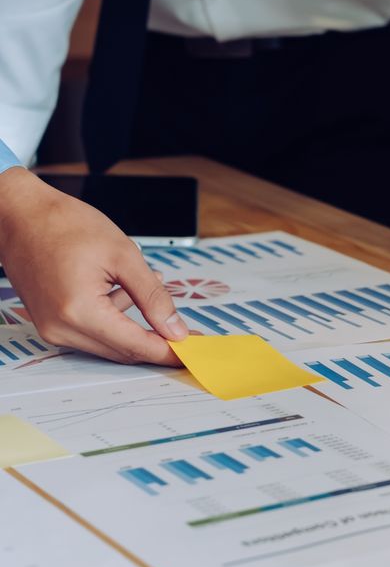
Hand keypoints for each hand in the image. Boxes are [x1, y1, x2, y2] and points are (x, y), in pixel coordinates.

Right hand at [0, 168, 188, 364]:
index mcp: (79, 311)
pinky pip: (92, 332)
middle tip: (181, 329)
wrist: (21, 214)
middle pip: (122, 351)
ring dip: (135, 325)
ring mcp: (52, 329)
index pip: (135, 345)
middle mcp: (61, 328)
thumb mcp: (123, 254)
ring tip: (152, 286)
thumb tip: (174, 327)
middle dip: (155, 341)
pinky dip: (114, 318)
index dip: (167, 350)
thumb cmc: (63, 224)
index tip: (192, 352)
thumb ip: (152, 295)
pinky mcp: (51, 323)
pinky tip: (124, 291)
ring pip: (109, 343)